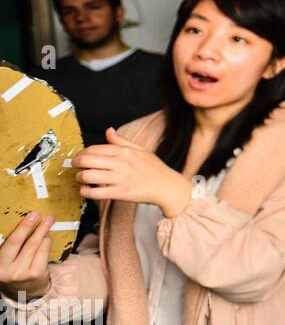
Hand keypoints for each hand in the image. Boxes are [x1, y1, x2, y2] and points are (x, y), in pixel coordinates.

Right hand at [0, 210, 53, 299]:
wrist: (26, 292)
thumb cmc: (15, 270)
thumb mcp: (6, 261)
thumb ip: (11, 247)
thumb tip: (26, 224)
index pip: (8, 242)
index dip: (20, 227)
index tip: (29, 215)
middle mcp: (6, 270)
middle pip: (19, 242)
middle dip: (29, 225)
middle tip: (37, 214)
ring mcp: (21, 273)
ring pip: (33, 246)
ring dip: (41, 231)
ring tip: (48, 222)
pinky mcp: (35, 274)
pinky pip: (43, 253)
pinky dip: (46, 242)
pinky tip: (48, 236)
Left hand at [74, 127, 193, 217]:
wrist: (168, 186)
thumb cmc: (155, 169)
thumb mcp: (141, 150)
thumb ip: (122, 141)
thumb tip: (109, 131)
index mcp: (124, 152)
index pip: (94, 149)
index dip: (82, 153)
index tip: (80, 157)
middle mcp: (121, 163)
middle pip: (87, 160)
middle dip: (76, 163)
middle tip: (75, 167)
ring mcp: (120, 178)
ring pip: (88, 176)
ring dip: (79, 178)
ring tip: (82, 179)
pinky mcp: (120, 193)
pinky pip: (95, 193)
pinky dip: (85, 192)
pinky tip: (87, 191)